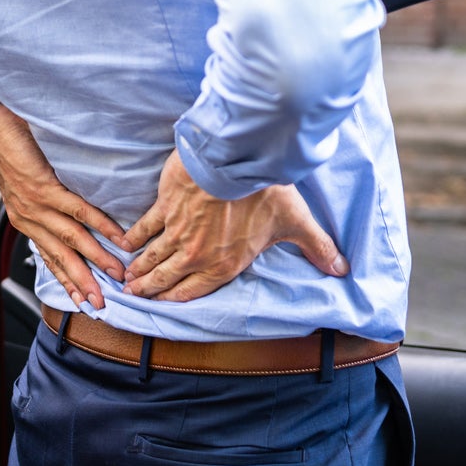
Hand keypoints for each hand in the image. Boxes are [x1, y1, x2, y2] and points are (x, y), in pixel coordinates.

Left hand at [0, 103, 127, 309]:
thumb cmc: (13, 150)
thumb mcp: (25, 186)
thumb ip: (44, 204)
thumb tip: (71, 216)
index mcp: (24, 221)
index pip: (49, 259)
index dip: (67, 281)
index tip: (82, 302)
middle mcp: (28, 219)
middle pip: (61, 259)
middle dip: (83, 284)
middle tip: (102, 304)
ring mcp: (36, 205)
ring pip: (72, 240)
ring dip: (96, 260)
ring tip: (117, 273)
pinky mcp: (44, 188)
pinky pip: (78, 211)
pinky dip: (100, 225)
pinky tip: (117, 236)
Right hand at [120, 153, 346, 301]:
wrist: (235, 161)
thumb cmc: (265, 192)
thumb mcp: (296, 222)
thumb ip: (316, 247)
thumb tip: (342, 268)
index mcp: (224, 264)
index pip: (194, 290)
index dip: (175, 300)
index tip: (162, 304)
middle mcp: (197, 254)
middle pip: (167, 278)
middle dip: (149, 288)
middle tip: (132, 294)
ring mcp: (178, 232)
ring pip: (153, 257)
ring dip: (139, 268)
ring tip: (125, 277)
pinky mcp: (166, 207)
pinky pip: (146, 227)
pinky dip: (134, 236)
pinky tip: (124, 242)